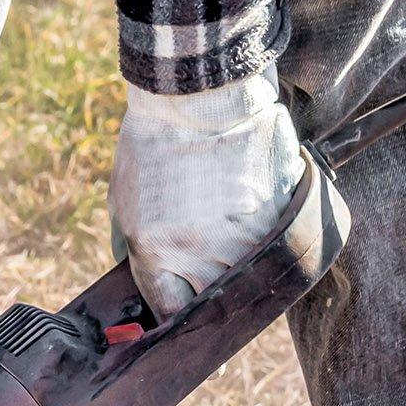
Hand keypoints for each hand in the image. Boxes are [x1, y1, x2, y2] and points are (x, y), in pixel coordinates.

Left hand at [110, 64, 305, 316]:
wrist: (201, 93)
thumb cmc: (153, 143)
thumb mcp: (124, 201)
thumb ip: (136, 249)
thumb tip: (152, 284)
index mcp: (158, 252)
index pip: (171, 311)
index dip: (174, 311)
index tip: (177, 304)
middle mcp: (204, 255)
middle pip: (213, 301)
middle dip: (207, 291)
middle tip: (205, 274)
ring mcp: (248, 239)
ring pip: (248, 278)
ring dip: (238, 265)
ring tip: (228, 235)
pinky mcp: (281, 217)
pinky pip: (275, 244)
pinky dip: (265, 235)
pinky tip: (250, 209)